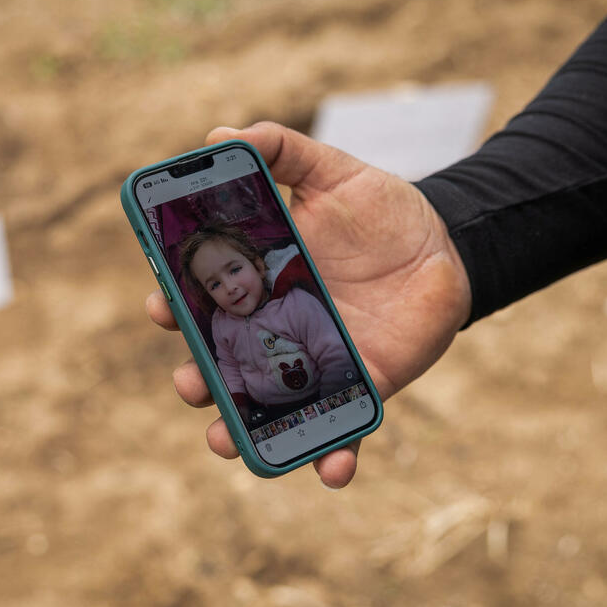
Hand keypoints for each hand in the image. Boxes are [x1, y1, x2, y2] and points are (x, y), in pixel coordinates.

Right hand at [147, 122, 471, 487]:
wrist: (446, 243)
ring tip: (224, 441)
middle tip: (190, 382)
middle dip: (198, 378)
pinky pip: (341, 428)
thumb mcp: (331, 172)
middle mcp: (275, 327)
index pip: (203, 299)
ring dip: (240, 430)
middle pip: (223, 362)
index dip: (175, 305)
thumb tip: (220, 135)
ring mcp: (314, 362)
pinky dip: (332, 455)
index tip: (161, 305)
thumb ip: (281, 151)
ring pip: (266, 405)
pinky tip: (331, 471)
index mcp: (257, 280)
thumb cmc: (380, 209)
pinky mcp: (358, 385)